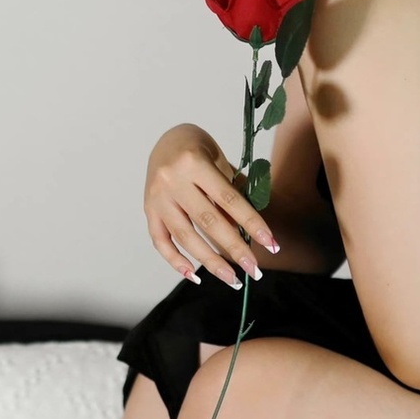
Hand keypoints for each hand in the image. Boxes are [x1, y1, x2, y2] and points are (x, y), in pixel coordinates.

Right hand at [144, 124, 279, 287]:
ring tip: (231, 279)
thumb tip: (247, 234)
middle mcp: (172, 180)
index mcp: (194, 163)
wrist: (166, 139)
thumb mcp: (219, 162)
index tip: (272, 245)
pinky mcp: (147, 209)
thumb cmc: (199, 149)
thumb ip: (231, 194)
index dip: (252, 224)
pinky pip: (159, 240)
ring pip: (185, 236)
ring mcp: (157, 197)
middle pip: (207, 222)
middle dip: (234, 249)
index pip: (229, 199)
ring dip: (210, 261)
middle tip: (254, 271)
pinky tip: (194, 275)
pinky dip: (175, 260)